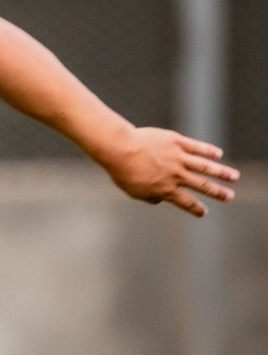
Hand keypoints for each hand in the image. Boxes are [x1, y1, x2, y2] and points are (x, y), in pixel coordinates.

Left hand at [98, 127, 238, 216]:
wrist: (120, 149)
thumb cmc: (122, 171)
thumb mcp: (133, 191)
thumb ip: (149, 198)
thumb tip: (160, 200)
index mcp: (165, 189)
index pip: (186, 202)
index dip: (196, 209)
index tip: (204, 212)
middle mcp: (176, 175)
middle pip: (201, 185)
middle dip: (217, 192)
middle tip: (230, 197)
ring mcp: (177, 157)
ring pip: (205, 166)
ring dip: (221, 172)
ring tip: (234, 177)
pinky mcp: (176, 141)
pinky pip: (196, 147)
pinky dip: (208, 150)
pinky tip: (218, 153)